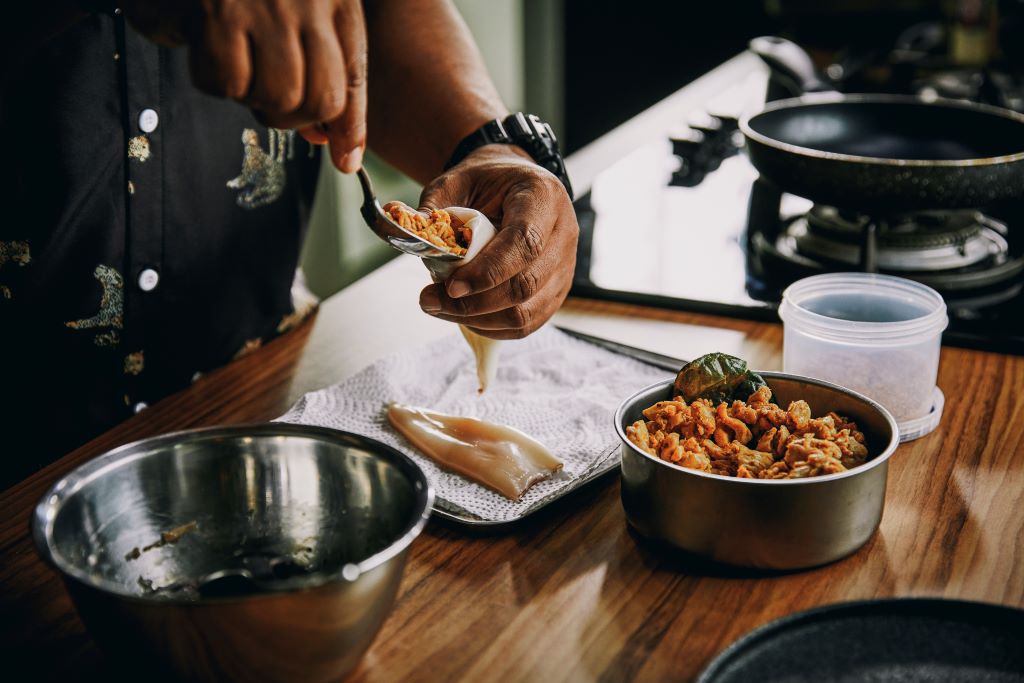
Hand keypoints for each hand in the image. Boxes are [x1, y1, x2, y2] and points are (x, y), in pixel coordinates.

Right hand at [121, 0, 367, 171]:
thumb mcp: (298, 14)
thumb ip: (322, 73)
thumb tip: (333, 144)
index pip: (355, 77)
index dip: (349, 125)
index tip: (345, 157)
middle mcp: (310, 0)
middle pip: (321, 100)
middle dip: (294, 118)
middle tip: (268, 97)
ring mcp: (267, 6)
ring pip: (278, 97)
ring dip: (253, 99)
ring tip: (238, 65)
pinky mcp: (221, 11)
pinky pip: (227, 82)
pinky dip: (214, 80)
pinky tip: (208, 49)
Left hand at [417, 145, 578, 339]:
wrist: (512, 185)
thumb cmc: (484, 183)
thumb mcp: (454, 182)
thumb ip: (433, 210)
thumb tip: (405, 239)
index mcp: (542, 195)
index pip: (524, 242)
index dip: (488, 271)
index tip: (450, 286)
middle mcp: (564, 232)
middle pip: (526, 284)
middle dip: (475, 303)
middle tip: (430, 302)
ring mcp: (565, 266)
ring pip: (527, 312)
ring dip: (479, 319)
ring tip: (440, 308)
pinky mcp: (557, 291)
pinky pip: (528, 323)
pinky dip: (492, 327)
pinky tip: (463, 316)